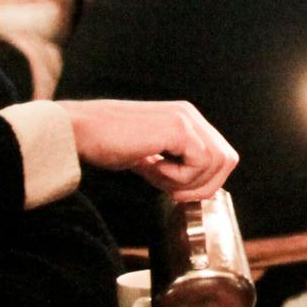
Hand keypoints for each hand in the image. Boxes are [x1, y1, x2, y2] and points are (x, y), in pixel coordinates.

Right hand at [63, 99, 239, 199]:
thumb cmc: (106, 143)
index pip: (221, 156)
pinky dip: (177, 177)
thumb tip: (193, 190)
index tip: (175, 190)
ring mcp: (186, 119)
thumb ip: (174, 164)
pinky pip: (199, 164)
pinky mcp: (178, 128)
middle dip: (202, 186)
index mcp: (186, 119)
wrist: (79, 130)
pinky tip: (151, 167)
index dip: (204, 181)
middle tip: (169, 190)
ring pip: (216, 164)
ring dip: (186, 182)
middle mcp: (190, 115)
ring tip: (155, 175)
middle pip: (227, 161)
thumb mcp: (149, 154)